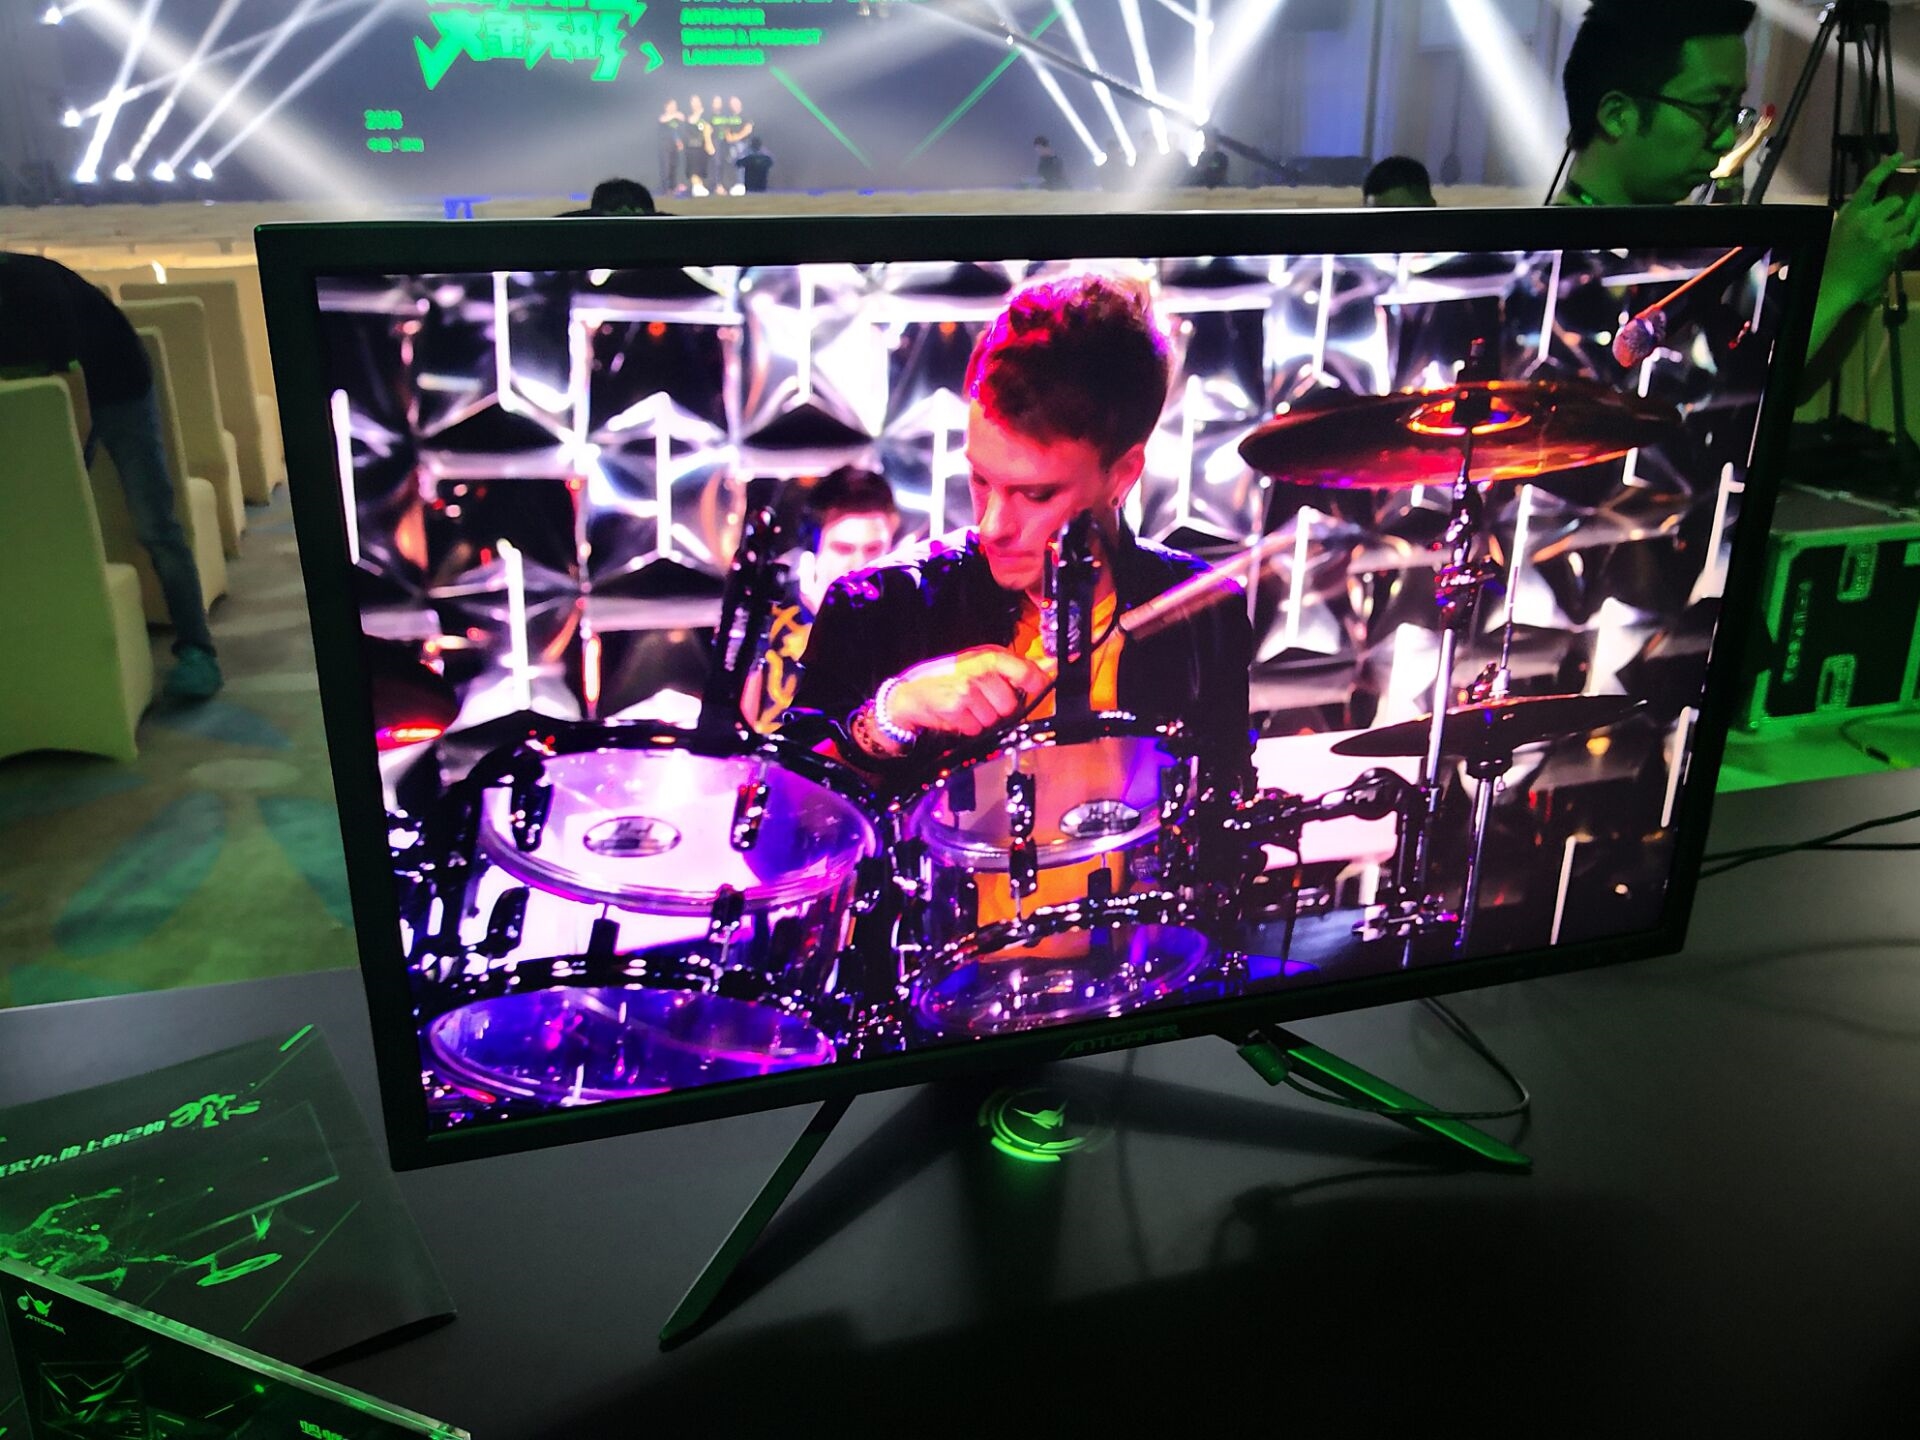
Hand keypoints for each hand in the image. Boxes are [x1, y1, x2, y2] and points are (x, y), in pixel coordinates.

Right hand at [884, 646, 1051, 736]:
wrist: (911, 693)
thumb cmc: (947, 677)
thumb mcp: (979, 663)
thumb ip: (1013, 667)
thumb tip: (1048, 667)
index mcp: (989, 656)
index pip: (1026, 671)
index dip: (1037, 685)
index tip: (1037, 689)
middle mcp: (980, 669)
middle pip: (1011, 704)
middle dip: (999, 709)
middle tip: (981, 701)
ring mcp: (968, 688)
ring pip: (995, 719)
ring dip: (982, 719)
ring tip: (967, 707)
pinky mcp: (957, 707)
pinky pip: (977, 728)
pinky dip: (968, 727)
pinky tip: (957, 714)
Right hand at [1825, 153, 1919, 310]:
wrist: (1835, 285)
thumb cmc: (1833, 259)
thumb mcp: (1839, 230)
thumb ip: (1856, 215)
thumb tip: (1874, 202)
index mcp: (1851, 213)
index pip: (1871, 182)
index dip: (1887, 167)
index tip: (1900, 157)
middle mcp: (1867, 220)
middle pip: (1896, 202)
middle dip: (1895, 211)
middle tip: (1887, 224)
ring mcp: (1880, 234)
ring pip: (1905, 220)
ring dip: (1899, 228)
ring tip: (1886, 241)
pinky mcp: (1891, 248)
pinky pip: (1907, 237)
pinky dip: (1901, 244)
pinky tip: (1889, 252)